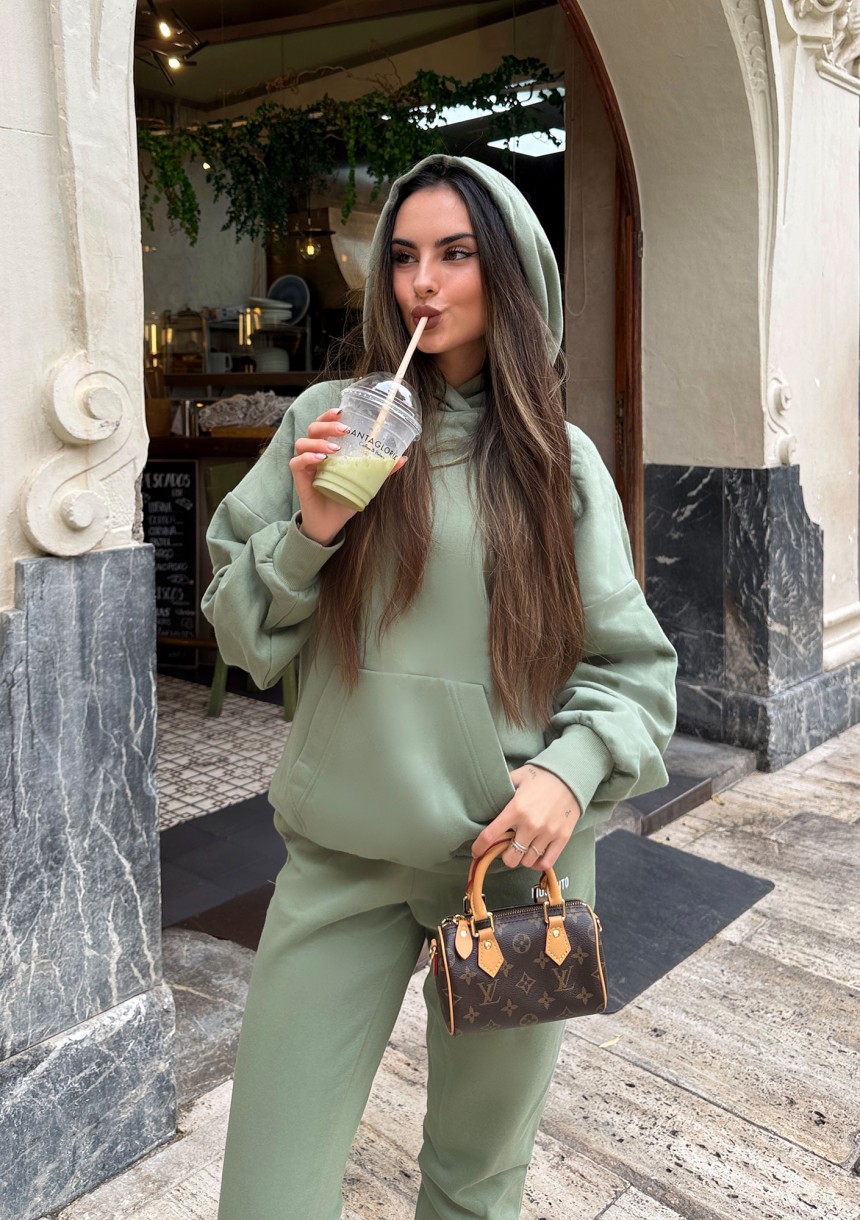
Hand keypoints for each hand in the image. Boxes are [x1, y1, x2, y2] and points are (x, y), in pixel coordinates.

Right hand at [290, 407, 406, 544]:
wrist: (330, 523)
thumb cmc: (344, 498)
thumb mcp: (365, 482)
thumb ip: (380, 469)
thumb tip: (402, 458)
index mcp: (327, 448)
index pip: (324, 424)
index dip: (329, 415)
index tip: (342, 411)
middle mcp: (314, 453)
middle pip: (313, 428)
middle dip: (327, 425)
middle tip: (344, 430)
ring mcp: (305, 465)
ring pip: (302, 442)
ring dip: (318, 442)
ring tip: (335, 450)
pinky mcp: (299, 478)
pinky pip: (296, 462)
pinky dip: (307, 458)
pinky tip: (320, 461)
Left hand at [471, 764, 580, 870]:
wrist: (571, 775)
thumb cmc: (541, 776)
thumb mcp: (517, 777)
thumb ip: (502, 788)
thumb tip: (486, 795)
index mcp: (516, 809)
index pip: (491, 835)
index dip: (480, 847)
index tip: (476, 851)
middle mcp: (530, 824)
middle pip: (510, 857)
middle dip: (504, 855)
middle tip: (506, 847)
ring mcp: (547, 833)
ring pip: (527, 861)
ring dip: (521, 858)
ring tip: (521, 849)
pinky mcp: (562, 838)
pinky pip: (546, 862)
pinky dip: (537, 864)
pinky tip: (534, 856)